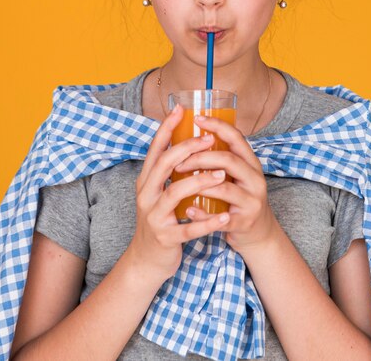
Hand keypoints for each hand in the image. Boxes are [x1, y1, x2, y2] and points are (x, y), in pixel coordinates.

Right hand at [126, 104, 230, 281]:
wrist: (146, 261)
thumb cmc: (159, 220)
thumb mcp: (158, 193)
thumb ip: (168, 172)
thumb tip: (186, 143)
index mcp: (146, 181)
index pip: (155, 149)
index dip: (166, 128)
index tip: (180, 109)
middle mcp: (146, 195)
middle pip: (163, 165)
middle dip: (187, 149)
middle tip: (209, 139)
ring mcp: (154, 217)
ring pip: (175, 193)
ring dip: (200, 181)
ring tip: (221, 174)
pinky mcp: (165, 238)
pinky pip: (188, 228)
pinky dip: (207, 222)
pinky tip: (224, 216)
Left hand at [173, 115, 278, 254]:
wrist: (259, 233)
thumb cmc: (240, 197)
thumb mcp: (238, 174)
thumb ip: (222, 158)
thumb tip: (192, 133)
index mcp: (252, 163)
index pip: (236, 137)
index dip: (217, 126)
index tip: (196, 118)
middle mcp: (255, 179)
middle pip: (228, 160)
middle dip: (200, 157)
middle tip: (178, 161)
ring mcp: (251, 202)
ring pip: (224, 188)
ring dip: (198, 183)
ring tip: (179, 181)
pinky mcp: (243, 223)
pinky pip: (219, 218)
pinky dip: (202, 214)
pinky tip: (188, 209)